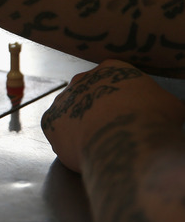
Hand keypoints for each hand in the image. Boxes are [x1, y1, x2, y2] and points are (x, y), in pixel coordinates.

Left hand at [41, 60, 184, 171]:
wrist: (125, 139)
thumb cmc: (153, 119)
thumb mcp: (172, 107)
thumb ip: (169, 104)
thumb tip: (178, 109)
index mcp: (112, 68)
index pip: (113, 80)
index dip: (121, 100)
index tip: (128, 114)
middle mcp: (81, 79)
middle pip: (88, 94)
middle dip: (98, 111)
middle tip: (111, 131)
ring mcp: (62, 100)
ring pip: (70, 113)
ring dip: (80, 126)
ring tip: (97, 144)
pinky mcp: (49, 121)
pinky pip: (57, 133)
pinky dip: (67, 142)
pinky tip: (82, 152)